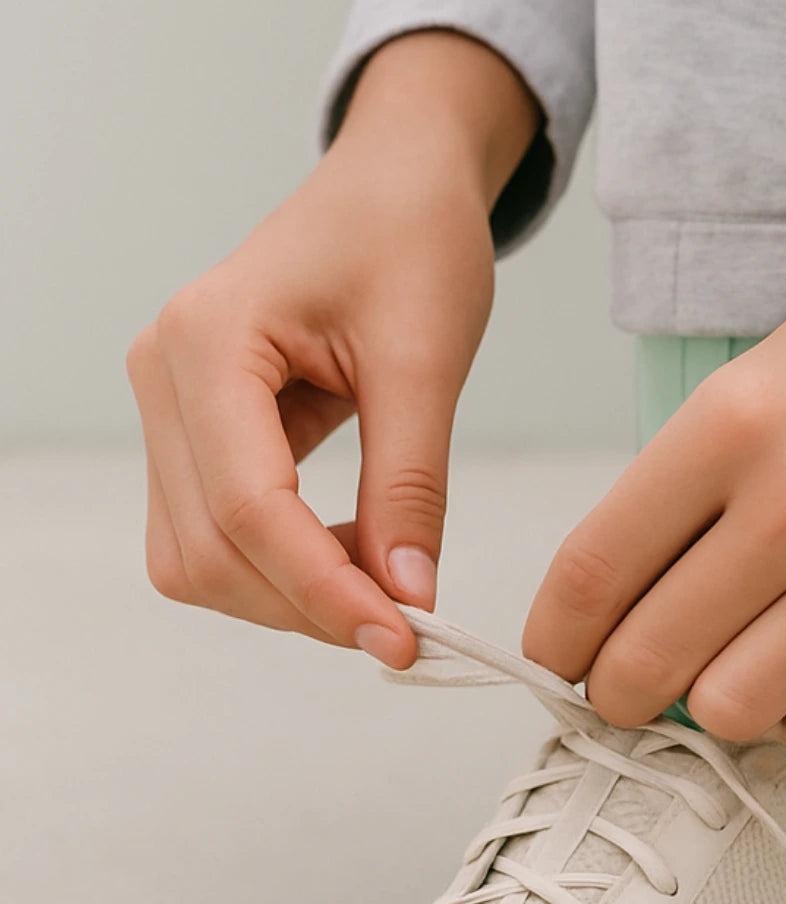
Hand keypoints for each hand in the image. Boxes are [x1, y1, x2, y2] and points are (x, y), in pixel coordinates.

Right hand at [126, 32, 537, 667]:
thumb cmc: (409, 239)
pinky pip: (214, 536)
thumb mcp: (425, 359)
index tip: (402, 637)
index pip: (248, 506)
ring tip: (382, 581)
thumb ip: (409, 485)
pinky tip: (349, 554)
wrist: (392, 187)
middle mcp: (162, 375)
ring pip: (199, 559)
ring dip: (289, 596)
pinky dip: (280, 568)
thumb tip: (408, 597)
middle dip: (307, 603)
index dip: (324, 588)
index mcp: (208, 339)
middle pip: (209, 549)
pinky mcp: (192, 434)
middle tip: (405, 622)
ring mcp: (167, 407)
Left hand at [524, 154, 785, 751]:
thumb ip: (693, 482)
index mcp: (734, 421)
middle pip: (649, 659)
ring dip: (713, 711)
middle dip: (616, 696)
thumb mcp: (768, 368)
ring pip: (737, 708)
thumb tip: (626, 595)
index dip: (553, 640)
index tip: (555, 660)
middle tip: (625, 691)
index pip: (593, 570)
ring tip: (727, 679)